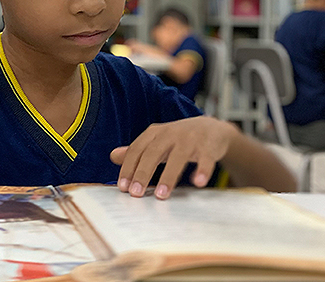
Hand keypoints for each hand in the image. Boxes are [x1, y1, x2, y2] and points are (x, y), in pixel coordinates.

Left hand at [111, 116, 235, 199]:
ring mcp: (190, 139)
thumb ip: (137, 150)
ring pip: (178, 157)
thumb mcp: (156, 142)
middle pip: (153, 153)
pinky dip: (202, 170)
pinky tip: (198, 182)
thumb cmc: (179, 139)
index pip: (137, 150)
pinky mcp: (208, 146)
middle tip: (136, 193)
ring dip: (169, 176)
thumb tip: (113, 156)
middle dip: (143, 173)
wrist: (211, 129)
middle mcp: (171, 134)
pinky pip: (205, 159)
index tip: (123, 187)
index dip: (128, 168)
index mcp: (155, 133)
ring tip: (161, 195)